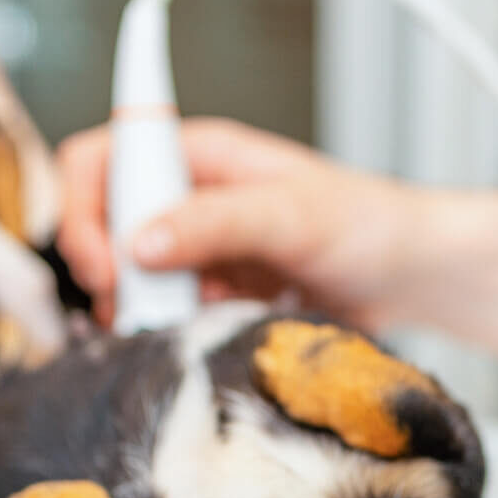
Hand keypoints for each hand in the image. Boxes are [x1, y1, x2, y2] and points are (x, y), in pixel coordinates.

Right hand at [56, 118, 428, 330]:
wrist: (411, 276)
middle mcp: (192, 201)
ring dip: (141, 311)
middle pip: (108, 228)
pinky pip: (173, 315)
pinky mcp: (220, 296)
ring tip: (170, 330)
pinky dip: (174, 332)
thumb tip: (137, 242)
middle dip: (110, 273)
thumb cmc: (368, 224)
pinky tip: (199, 340)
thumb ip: (213, 223)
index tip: (105, 265)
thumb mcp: (289, 215)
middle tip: (133, 311)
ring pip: (137, 280)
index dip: (85, 211)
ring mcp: (204, 252)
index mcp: (199, 158)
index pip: (104, 163)